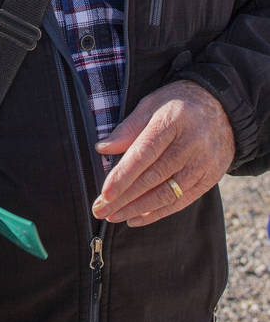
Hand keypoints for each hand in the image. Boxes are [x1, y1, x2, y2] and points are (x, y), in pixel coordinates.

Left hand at [92, 81, 234, 226]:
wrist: (223, 108)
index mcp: (172, 122)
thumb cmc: (177, 104)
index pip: (144, 154)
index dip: (123, 176)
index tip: (105, 194)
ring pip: (167, 194)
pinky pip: (182, 201)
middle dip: (124, 198)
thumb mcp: (151, 104)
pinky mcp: (210, 178)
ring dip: (137, 209)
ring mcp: (203, 164)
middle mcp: (191, 145)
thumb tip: (102, 148)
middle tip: (99, 209)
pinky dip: (158, 212)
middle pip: (153, 178)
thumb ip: (128, 128)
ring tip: (113, 216)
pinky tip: (136, 218)